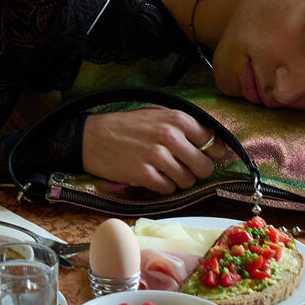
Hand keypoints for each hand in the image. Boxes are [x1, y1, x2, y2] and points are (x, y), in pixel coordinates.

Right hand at [81, 108, 230, 192]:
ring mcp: (157, 156)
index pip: (211, 141)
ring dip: (179, 179)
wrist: (92, 138)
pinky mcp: (144, 174)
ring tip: (163, 170)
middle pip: (204, 165)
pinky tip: (152, 176)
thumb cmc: (127, 126)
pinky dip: (163, 186)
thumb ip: (183, 126)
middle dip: (196, 169)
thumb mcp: (156, 115)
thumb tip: (213, 143)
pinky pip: (169, 189)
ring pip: (188, 180)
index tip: (203, 154)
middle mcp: (169, 136)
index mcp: (176, 118)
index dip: (209, 151)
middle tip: (183, 166)